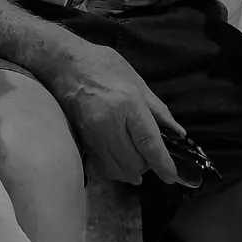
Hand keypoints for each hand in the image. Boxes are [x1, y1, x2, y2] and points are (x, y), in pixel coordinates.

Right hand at [47, 42, 187, 185]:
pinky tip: (122, 163)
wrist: (63, 64)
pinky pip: (102, 165)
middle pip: (133, 161)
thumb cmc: (103, 66)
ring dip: (132, 170)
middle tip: (152, 156)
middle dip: (148, 166)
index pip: (148, 142)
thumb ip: (158, 110)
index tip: (171, 177)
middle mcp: (109, 123)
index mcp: (128, 104)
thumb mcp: (137, 81)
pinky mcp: (82, 140)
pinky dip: (116, 169)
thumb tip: (178, 133)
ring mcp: (93, 134)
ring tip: (138, 161)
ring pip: (117, 169)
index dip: (162, 163)